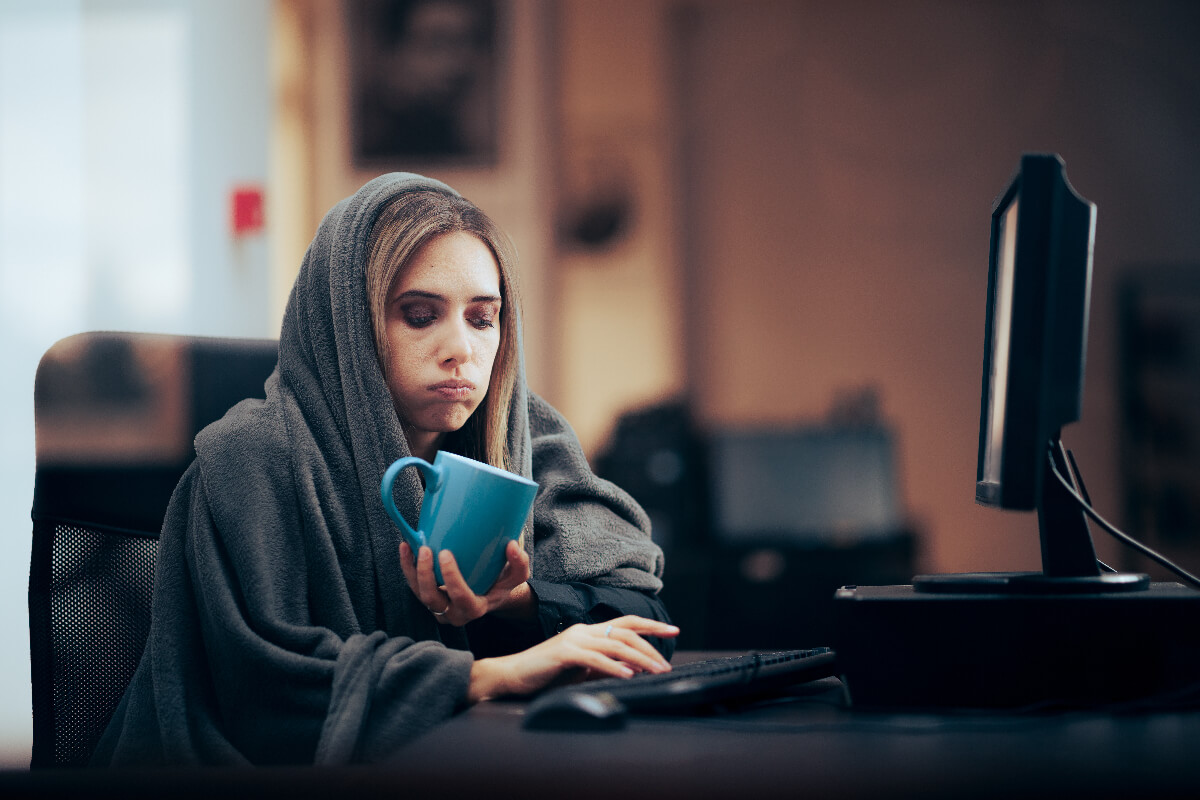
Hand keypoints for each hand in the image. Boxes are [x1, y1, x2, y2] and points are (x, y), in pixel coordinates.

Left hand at [399, 539, 531, 626]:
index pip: (461, 598)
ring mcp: (439, 608)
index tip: (446, 553)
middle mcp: (453, 614)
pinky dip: (407, 567)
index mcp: (475, 609)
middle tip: (425, 548)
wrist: (489, 594)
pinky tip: (405, 547)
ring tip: (409, 546)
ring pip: (418, 594)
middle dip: (425, 574)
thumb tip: (512, 545)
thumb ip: (519, 563)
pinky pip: (414, 586)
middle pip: (432, 599)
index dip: (451, 578)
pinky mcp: (429, 599)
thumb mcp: (516, 576)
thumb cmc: (502, 583)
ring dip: (411, 570)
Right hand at [467, 616, 680, 701]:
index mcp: (589, 631)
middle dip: (651, 645)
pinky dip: (614, 666)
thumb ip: (604, 665)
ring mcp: (574, 639)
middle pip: (626, 632)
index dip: (651, 625)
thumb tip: (634, 669)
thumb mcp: (582, 669)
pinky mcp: (564, 653)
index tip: (674, 630)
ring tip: (656, 671)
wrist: (512, 675)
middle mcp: (584, 630)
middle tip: (667, 663)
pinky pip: (595, 658)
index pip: (626, 623)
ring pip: (616, 645)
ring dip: (640, 659)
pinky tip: (629, 675)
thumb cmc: (547, 674)